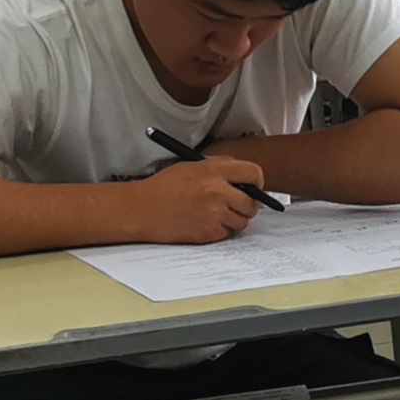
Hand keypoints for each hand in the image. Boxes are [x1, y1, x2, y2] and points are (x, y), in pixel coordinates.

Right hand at [131, 154, 267, 243]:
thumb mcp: (192, 166)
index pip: (254, 173)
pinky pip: (227, 233)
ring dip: (234, 219)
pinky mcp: (209, 232)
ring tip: (216, 213)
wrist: (142, 209)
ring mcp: (215, 214)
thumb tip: (242, 175)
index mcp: (215, 170)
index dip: (257, 181)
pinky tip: (205, 222)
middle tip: (236, 204)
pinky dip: (221, 230)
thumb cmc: (163, 187)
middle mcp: (218, 191)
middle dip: (247, 204)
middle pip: (252, 203)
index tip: (254, 186)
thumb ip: (219, 167)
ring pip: (242, 221)